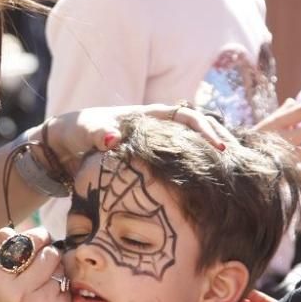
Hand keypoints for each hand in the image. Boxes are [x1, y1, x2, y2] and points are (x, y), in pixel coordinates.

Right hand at [0, 227, 71, 301]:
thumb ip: (4, 248)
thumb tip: (22, 224)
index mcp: (0, 280)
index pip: (29, 242)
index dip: (38, 237)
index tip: (38, 241)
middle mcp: (22, 292)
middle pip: (51, 253)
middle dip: (48, 255)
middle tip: (41, 267)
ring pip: (63, 269)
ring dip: (56, 272)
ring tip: (43, 286)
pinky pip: (69, 287)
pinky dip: (63, 289)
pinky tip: (51, 300)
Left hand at [41, 103, 232, 173]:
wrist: (65, 143)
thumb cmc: (76, 132)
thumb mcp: (84, 131)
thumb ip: (98, 133)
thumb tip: (113, 139)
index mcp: (147, 116)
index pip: (185, 117)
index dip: (205, 129)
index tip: (221, 147)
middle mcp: (157, 126)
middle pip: (197, 128)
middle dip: (218, 140)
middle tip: (236, 162)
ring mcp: (156, 141)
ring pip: (191, 144)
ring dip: (210, 154)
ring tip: (230, 173)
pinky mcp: (152, 158)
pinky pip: (181, 158)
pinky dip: (196, 167)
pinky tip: (207, 185)